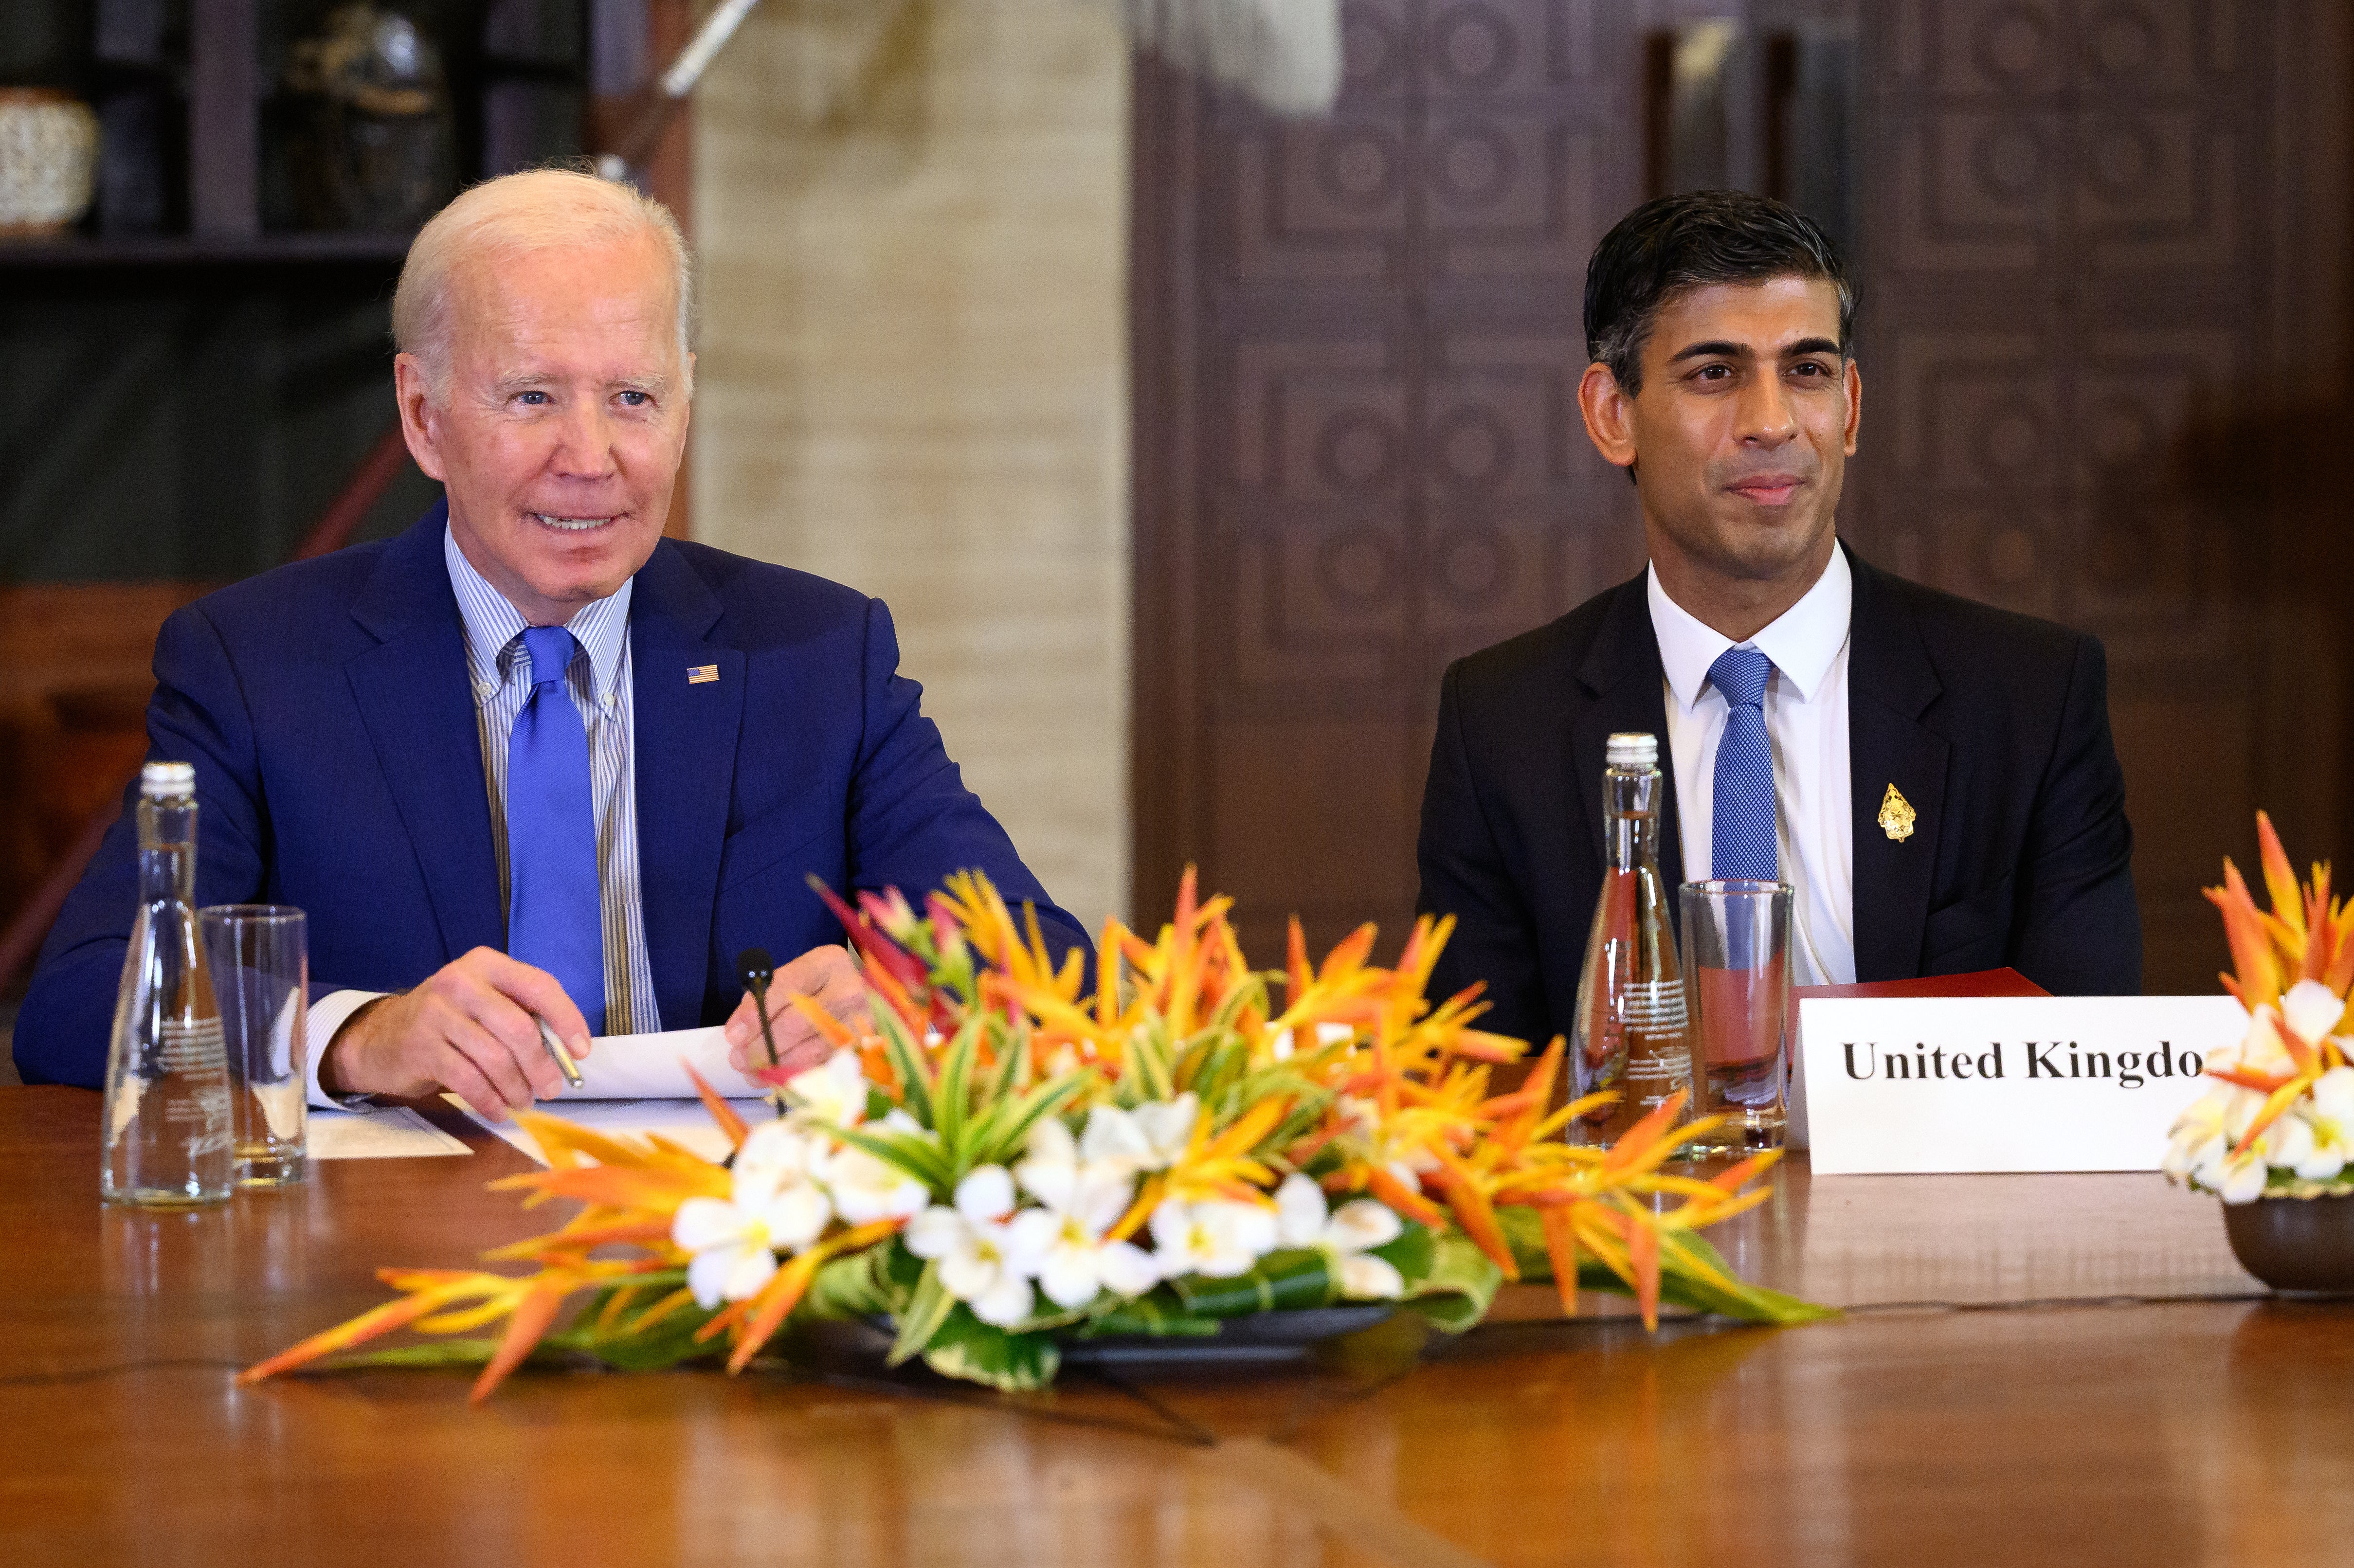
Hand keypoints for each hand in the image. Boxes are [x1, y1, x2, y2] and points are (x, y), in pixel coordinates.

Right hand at [319, 947, 594, 1120]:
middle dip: (542, 1065)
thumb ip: (523, 1015)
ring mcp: (437, 1014)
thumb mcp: (486, 1003)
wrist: (382, 1036)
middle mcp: (461, 982)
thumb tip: (567, 1050)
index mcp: (487, 964)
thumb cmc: (450, 1021)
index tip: (581, 1050)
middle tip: (552, 1089)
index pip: (540, 986)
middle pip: (519, 1029)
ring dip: (517, 1088)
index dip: (567, 1019)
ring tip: (525, 1102)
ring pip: (495, 1058)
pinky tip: (499, 1110)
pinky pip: (469, 1081)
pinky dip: (490, 1101)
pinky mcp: (421, 1047)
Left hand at [724, 943, 865, 1078]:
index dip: (756, 1014)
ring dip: (776, 1066)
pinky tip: (775, 1079)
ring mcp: (862, 1023)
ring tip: (751, 1072)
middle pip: (799, 1023)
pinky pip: (824, 1069)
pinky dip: (795, 1077)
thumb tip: (739, 1034)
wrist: (859, 998)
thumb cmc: (818, 988)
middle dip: (763, 1046)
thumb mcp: (793, 979)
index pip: (787, 987)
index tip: (733, 1035)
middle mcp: (850, 990)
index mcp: (829, 963)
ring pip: (812, 1051)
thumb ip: (765, 998)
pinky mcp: (864, 1051)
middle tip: (739, 1060)